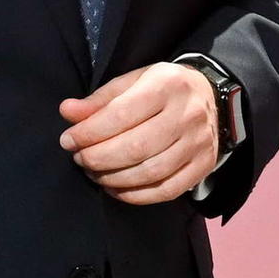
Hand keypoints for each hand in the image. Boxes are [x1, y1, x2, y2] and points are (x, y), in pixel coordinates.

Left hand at [60, 63, 220, 204]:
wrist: (211, 96)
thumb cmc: (162, 89)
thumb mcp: (132, 82)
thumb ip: (100, 99)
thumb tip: (67, 112)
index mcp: (167, 85)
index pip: (121, 114)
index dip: (89, 132)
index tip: (68, 141)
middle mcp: (187, 114)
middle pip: (136, 147)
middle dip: (98, 158)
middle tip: (80, 159)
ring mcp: (198, 142)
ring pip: (150, 172)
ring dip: (113, 179)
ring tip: (94, 173)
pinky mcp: (203, 165)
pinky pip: (166, 190)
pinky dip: (136, 195)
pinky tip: (116, 189)